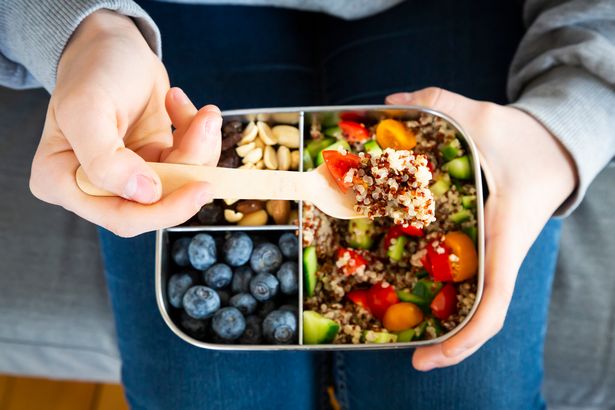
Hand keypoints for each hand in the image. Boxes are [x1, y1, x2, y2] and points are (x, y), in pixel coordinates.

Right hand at [30, 10, 221, 236]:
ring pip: (181, 183)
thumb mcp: (88, 108)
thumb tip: (144, 194)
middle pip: (158, 204)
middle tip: (207, 129)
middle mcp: (95, 187)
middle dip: (191, 168)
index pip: (120, 217)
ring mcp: (129, 176)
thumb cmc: (93, 70)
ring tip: (202, 112)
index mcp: (63, 182)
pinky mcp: (155, 163)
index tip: (199, 184)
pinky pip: (188, 164)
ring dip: (200, 147)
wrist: (113, 45)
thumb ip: (105, 160)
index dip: (164, 209)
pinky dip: (198, 135)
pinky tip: (180, 104)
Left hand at [386, 88, 575, 369]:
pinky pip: (469, 281)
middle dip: (451, 345)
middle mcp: (500, 255)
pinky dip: (448, 297)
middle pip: (481, 317)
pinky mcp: (486, 247)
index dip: (466, 337)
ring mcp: (494, 255)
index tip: (430, 357)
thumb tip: (391, 101)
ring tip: (406, 339)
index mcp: (505, 236)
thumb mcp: (484, 117)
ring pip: (475, 304)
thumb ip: (440, 103)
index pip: (495, 301)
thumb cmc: (527, 140)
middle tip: (411, 359)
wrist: (556, 147)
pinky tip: (415, 294)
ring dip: (448, 327)